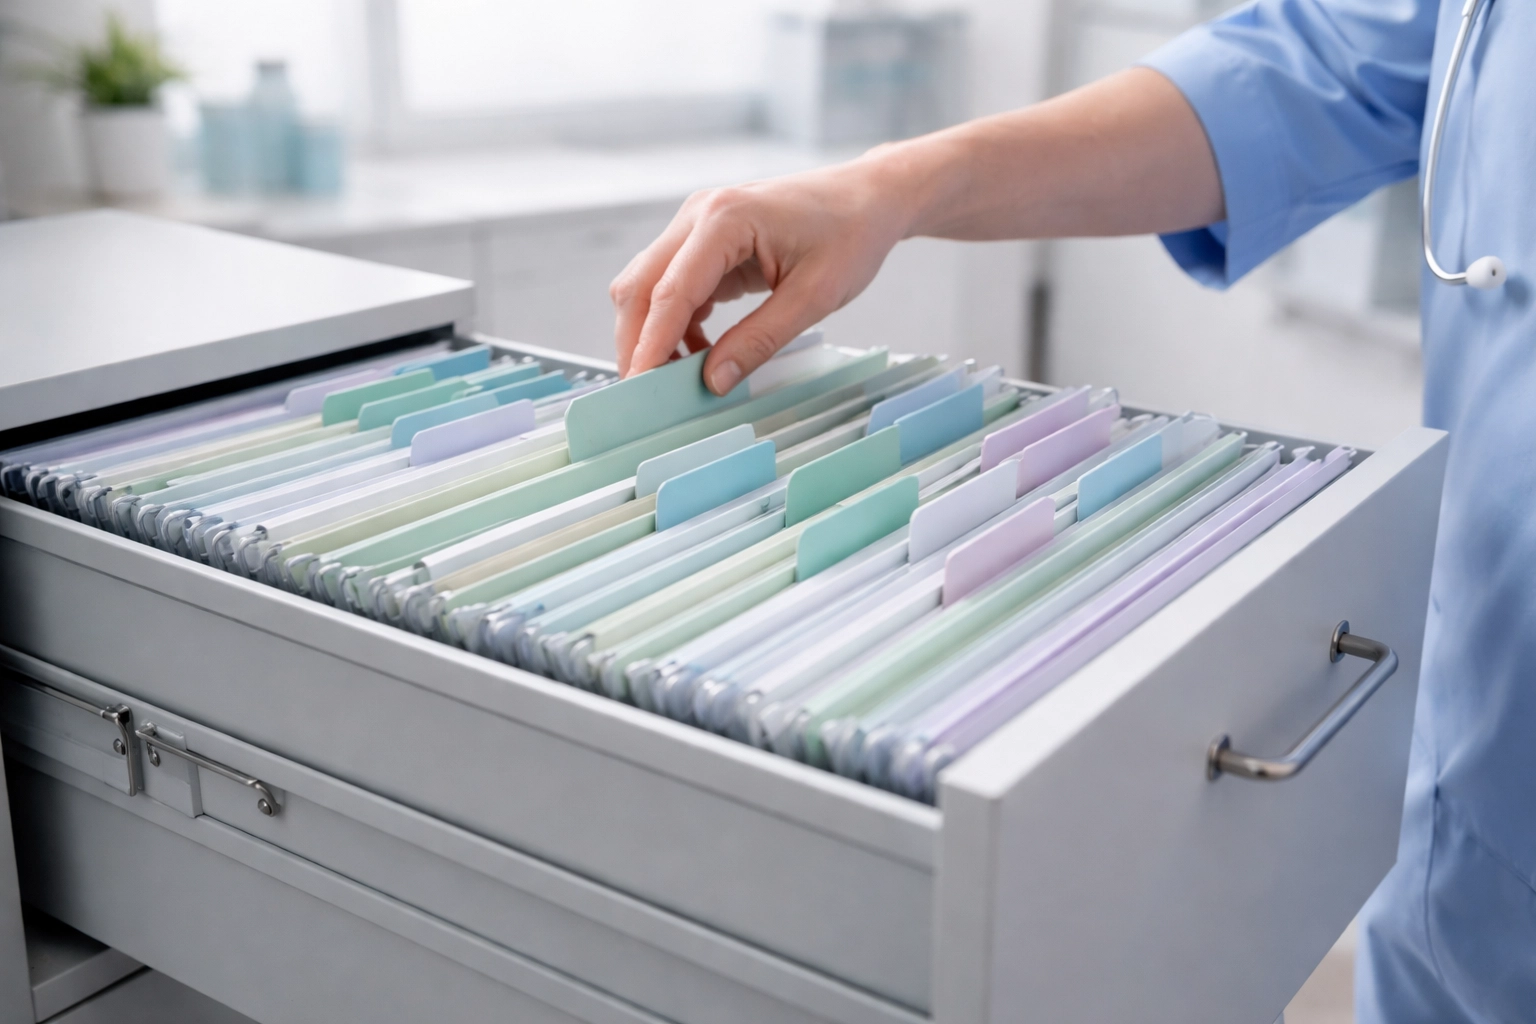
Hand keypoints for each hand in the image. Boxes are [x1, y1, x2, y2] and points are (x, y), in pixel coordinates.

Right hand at [611, 154, 916, 394]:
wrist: (868, 198)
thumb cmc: (851, 234)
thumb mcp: (814, 296)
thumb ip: (760, 339)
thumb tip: (714, 381)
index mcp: (725, 218)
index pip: (671, 290)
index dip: (651, 343)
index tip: (641, 386)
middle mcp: (699, 215)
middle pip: (641, 285)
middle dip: (638, 341)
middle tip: (647, 393)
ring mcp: (698, 226)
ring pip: (648, 286)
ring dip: (653, 333)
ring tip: (677, 378)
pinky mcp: (706, 242)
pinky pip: (673, 286)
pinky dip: (676, 323)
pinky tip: (699, 353)